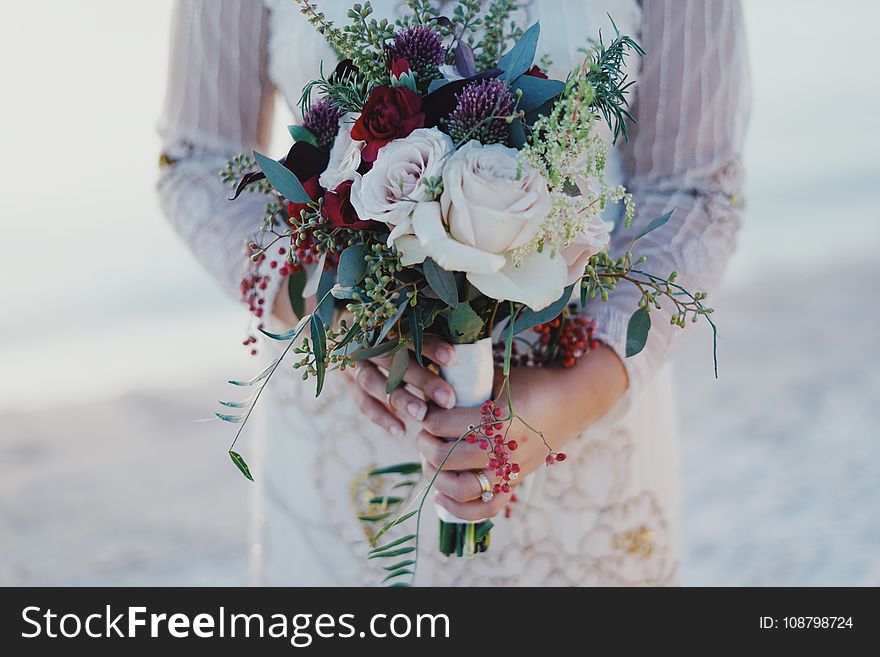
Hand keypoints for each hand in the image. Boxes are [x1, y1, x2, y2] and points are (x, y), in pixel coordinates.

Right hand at [342, 335, 458, 436]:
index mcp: (384, 323)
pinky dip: (381, 417)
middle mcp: (367, 341)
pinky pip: (363, 402)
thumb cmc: (394, 331)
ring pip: (374, 382)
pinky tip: (401, 431)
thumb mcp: (407, 327)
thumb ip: (429, 337)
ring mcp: (354, 363)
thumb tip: (467, 352)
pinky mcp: (349, 383)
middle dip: (422, 380)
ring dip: (400, 399)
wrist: (352, 332)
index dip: (430, 346)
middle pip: (393, 360)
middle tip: (448, 399)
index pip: (408, 333)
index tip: (453, 359)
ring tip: (423, 416)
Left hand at [416, 344, 627, 519]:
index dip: (428, 419)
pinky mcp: (516, 482)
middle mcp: (506, 450)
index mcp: (500, 420)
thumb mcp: (499, 378)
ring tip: (428, 462)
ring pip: (462, 489)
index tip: (425, 412)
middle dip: (426, 446)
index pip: (446, 425)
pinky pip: (486, 508)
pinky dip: (460, 510)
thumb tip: (431, 394)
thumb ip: (467, 387)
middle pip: (448, 458)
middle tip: (422, 436)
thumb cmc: (534, 382)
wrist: (574, 401)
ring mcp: (512, 470)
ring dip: (436, 477)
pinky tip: (440, 496)